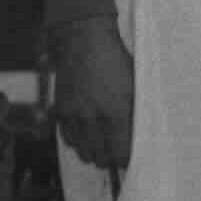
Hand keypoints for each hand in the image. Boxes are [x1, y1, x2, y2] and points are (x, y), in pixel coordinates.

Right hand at [51, 11, 138, 176]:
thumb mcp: (135, 85)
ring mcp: (74, 113)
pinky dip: (76, 141)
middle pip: (99, 156)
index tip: (129, 160)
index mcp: (116, 111)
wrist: (84, 40)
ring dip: (92, 153)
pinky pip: (66, 137)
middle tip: (116, 158)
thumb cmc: (116, 60)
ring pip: (81, 149)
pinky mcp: (60, 108)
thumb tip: (139, 137)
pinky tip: (85, 137)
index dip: (125, 160)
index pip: (120, 152)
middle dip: (109, 160)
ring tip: (100, 151)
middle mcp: (93, 116)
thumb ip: (137, 113)